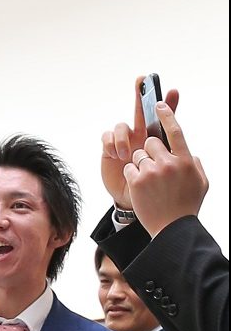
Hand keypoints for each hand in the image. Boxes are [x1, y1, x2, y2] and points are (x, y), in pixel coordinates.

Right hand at [100, 81, 180, 209]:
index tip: (174, 91)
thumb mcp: (172, 176)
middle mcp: (141, 136)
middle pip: (140, 110)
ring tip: (128, 155)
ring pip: (123, 125)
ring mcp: (124, 142)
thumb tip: (192, 155)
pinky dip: (112, 143)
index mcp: (158, 140)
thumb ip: (181, 166)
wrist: (137, 202)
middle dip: (140, 93)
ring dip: (124, 138)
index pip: (164, 119)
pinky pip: (107, 136)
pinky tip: (118, 156)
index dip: (169, 105)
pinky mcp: (109, 149)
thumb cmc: (156, 188)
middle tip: (142, 79)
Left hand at [124, 103, 208, 235]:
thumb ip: (194, 164)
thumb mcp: (200, 182)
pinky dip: (132, 177)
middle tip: (154, 169)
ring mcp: (153, 171)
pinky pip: (129, 168)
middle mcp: (170, 163)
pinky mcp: (137, 180)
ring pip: (138, 155)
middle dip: (149, 152)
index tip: (159, 102)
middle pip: (151, 143)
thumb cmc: (186, 205)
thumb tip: (188, 152)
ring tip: (150, 184)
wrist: (171, 228)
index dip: (167, 114)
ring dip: (140, 166)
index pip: (176, 131)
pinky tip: (141, 190)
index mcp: (186, 160)